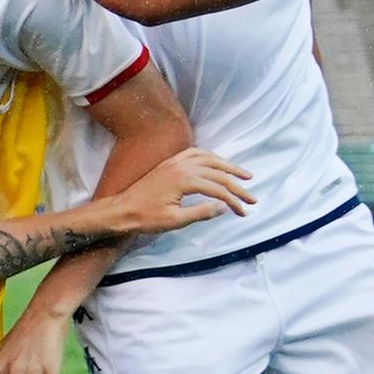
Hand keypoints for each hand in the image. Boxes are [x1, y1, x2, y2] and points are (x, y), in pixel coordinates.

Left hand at [106, 150, 254, 238]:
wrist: (121, 210)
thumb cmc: (145, 218)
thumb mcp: (175, 221)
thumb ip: (201, 212)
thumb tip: (224, 206)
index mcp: (184, 180)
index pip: (218, 189)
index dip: (234, 200)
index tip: (244, 212)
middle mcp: (182, 166)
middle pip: (217, 173)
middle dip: (237, 185)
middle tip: (252, 197)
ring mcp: (175, 162)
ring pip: (209, 158)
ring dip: (228, 166)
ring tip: (243, 175)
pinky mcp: (169, 163)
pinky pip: (194, 153)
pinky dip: (210, 156)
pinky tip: (217, 162)